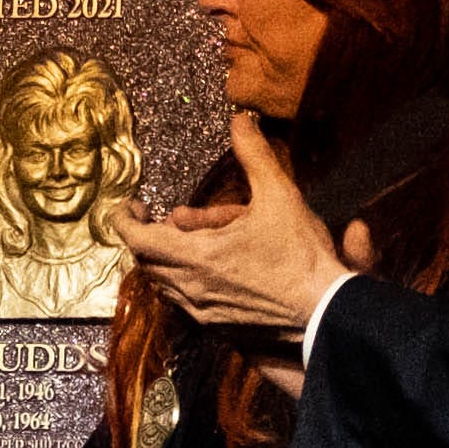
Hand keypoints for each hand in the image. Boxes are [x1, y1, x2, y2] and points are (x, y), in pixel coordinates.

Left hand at [110, 115, 344, 336]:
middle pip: (146, 262)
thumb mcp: (279, 196)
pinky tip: (202, 268)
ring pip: (163, 284)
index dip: (124, 220)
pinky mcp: (216, 327)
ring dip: (164, 260)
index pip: (137, 240)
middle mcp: (190, 287)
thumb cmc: (300, 255)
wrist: (324, 313)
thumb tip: (239, 120)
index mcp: (196, 256)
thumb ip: (255, 156)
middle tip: (154, 217)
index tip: (128, 205)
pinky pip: (183, 302)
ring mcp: (201, 312)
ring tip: (180, 239)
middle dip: (145, 236)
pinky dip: (181, 281)